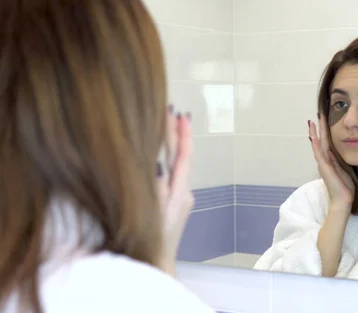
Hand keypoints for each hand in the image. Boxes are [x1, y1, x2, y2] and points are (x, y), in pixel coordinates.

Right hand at [156, 107, 193, 275]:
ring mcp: (180, 200)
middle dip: (176, 135)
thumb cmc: (151, 244)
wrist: (157, 268)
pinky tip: (157, 156)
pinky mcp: (174, 207)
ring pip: (176, 167)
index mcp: (179, 192)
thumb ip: (156, 190)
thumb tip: (158, 166)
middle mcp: (184, 193)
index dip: (181, 135)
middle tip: (171, 111)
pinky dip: (166, 162)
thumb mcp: (152, 215)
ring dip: (170, 146)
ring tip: (165, 126)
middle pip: (180, 158)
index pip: (183, 157)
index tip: (179, 114)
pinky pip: (171, 177)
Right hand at [308, 113, 354, 211]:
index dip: (326, 130)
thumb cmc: (345, 187)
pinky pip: (318, 153)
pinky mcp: (323, 167)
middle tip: (318, 113)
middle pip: (321, 139)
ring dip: (314, 133)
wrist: (343, 200)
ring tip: (312, 121)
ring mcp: (322, 163)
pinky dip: (315, 144)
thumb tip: (341, 149)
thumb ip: (341, 160)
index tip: (326, 118)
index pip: (328, 141)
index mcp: (330, 159)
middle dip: (320, 127)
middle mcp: (324, 160)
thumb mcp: (345, 169)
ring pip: (317, 144)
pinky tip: (312, 136)